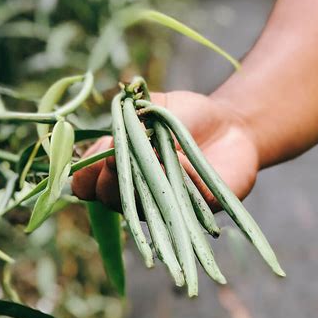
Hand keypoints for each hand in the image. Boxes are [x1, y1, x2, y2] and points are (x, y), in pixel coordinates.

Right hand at [71, 91, 258, 211]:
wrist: (232, 124)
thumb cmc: (188, 115)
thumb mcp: (155, 105)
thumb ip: (132, 112)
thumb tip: (114, 127)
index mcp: (121, 168)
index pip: (88, 183)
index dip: (86, 172)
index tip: (97, 152)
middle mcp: (138, 193)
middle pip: (108, 198)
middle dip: (107, 179)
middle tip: (113, 157)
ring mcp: (165, 206)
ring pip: (140, 208)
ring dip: (138, 184)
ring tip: (145, 158)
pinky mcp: (198, 212)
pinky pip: (181, 206)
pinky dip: (178, 182)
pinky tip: (181, 162)